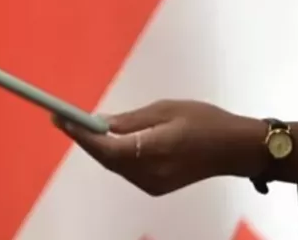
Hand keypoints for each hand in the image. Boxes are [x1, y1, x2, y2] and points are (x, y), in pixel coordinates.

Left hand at [56, 100, 271, 195]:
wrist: (237, 149)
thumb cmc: (205, 122)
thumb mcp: (165, 110)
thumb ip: (130, 120)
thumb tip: (100, 122)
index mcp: (155, 151)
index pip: (106, 147)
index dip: (80, 133)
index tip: (60, 118)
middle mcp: (152, 173)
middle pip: (106, 158)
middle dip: (83, 138)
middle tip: (62, 119)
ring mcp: (154, 184)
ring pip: (114, 165)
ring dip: (97, 147)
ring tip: (79, 126)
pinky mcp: (157, 187)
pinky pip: (126, 170)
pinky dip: (113, 155)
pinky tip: (106, 141)